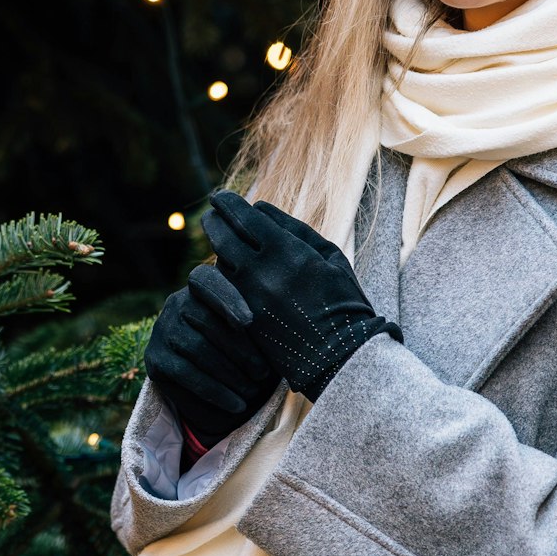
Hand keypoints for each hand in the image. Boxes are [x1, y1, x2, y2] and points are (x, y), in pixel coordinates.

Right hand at [143, 264, 279, 440]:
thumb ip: (258, 318)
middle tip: (263, 373)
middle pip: (205, 321)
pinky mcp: (155, 360)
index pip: (205, 281)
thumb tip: (283, 325)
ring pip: (197, 350)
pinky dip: (214, 392)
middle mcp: (175, 304)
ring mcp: (162, 330)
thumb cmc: (242, 343)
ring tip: (253, 390)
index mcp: (199, 287)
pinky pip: (185, 375)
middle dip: (239, 350)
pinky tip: (236, 404)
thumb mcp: (250, 326)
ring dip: (229, 374)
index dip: (225, 298)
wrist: (208, 374)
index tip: (249, 321)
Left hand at [201, 190, 400, 400]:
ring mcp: (248, 298)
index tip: (221, 198)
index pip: (242, 216)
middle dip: (214, 221)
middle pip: (221, 237)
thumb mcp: (329, 256)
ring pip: (220, 264)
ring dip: (221, 250)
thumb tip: (258, 208)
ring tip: (225, 241)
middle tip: (213, 215)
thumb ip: (293, 229)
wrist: (342, 357)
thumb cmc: (343, 301)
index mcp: (285, 251)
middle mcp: (261, 273)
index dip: (227, 203)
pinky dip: (225, 277)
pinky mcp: (243, 320)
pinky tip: (232, 271)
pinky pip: (223, 290)